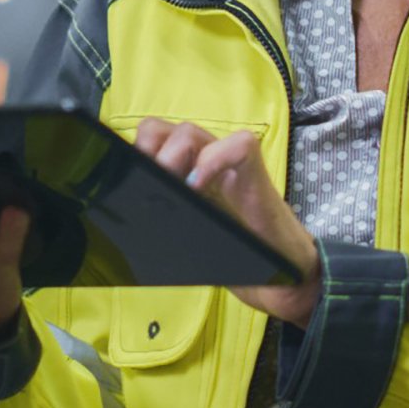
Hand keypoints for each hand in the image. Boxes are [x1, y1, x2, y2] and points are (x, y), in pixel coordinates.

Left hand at [134, 119, 319, 324]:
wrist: (284, 277)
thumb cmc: (238, 258)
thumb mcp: (190, 235)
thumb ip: (166, 217)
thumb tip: (124, 216)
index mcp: (186, 173)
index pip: (152, 141)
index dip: (135, 154)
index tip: (126, 180)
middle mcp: (206, 161)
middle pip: (163, 130)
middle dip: (147, 154)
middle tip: (147, 188)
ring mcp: (231, 164)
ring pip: (191, 132)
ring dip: (172, 157)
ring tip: (171, 189)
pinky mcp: (256, 174)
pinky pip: (237, 146)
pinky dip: (212, 162)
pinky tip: (199, 187)